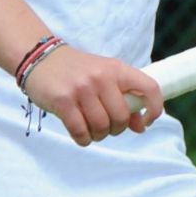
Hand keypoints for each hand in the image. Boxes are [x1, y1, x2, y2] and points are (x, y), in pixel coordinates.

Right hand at [21, 46, 164, 146]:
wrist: (40, 57)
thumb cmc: (78, 72)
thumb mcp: (104, 77)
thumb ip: (123, 100)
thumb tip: (141, 127)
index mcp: (117, 69)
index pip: (150, 88)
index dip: (155, 109)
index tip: (146, 121)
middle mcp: (101, 77)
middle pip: (121, 117)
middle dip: (116, 129)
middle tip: (106, 126)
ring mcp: (82, 88)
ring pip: (102, 127)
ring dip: (98, 135)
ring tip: (91, 129)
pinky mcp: (63, 100)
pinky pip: (81, 132)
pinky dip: (83, 139)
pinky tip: (81, 134)